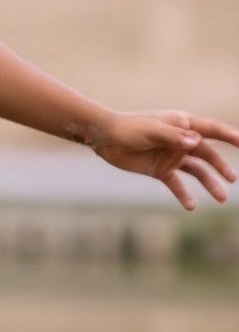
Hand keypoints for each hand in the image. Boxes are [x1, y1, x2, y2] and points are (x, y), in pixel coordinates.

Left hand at [88, 110, 238, 209]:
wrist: (105, 138)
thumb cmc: (128, 128)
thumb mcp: (151, 130)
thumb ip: (173, 137)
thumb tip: (196, 141)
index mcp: (182, 125)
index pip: (212, 130)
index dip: (230, 136)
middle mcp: (181, 141)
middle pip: (208, 154)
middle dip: (221, 166)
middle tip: (232, 179)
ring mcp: (172, 156)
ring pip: (197, 171)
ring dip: (209, 184)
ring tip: (221, 198)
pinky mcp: (161, 170)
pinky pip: (177, 184)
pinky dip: (184, 194)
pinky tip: (191, 206)